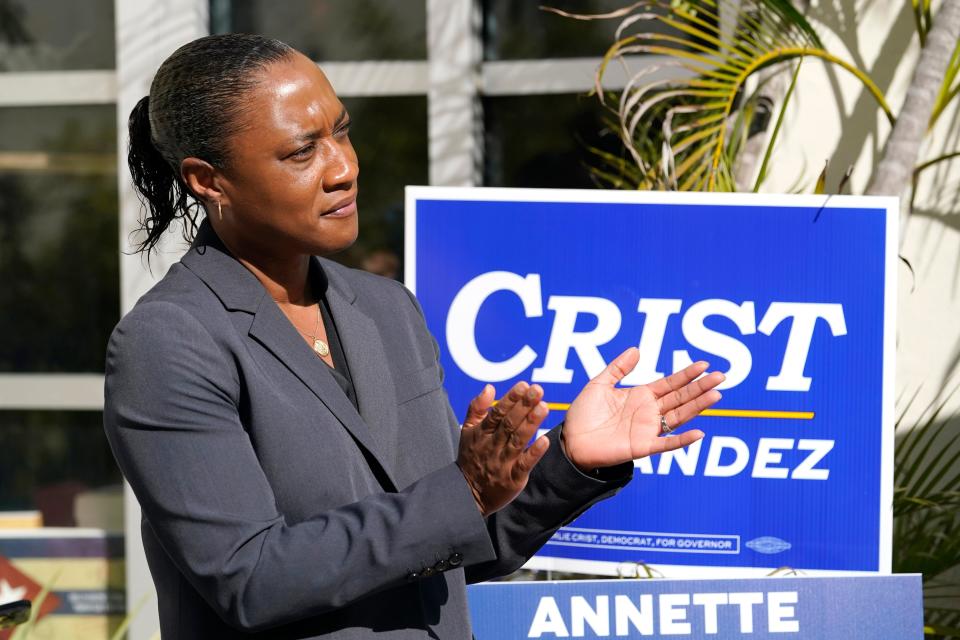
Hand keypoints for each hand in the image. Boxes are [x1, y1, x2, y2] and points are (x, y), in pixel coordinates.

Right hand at [456, 382, 550, 516]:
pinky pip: (524, 464)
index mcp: (482, 433)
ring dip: (531, 424)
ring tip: (544, 407)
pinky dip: (534, 453)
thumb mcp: (467, 431)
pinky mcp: (513, 478)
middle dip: (524, 406)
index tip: (524, 385)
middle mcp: (492, 446)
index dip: (511, 398)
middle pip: (509, 423)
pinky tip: (545, 441)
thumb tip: (489, 387)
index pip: (497, 412)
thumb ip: (477, 408)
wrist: (466, 494)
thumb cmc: (471, 457)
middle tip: (538, 390)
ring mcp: (503, 462)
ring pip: (518, 440)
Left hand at [563, 347, 723, 470]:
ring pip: (679, 416)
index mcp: (641, 396)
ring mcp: (648, 429)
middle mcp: (649, 412)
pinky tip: (698, 433)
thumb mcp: (599, 384)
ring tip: (716, 395)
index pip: (670, 383)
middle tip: (722, 377)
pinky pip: (666, 444)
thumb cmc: (583, 414)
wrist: (571, 441)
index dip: (687, 374)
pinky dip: (682, 440)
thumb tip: (636, 349)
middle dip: (700, 387)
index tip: (705, 365)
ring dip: (698, 406)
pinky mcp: (642, 447)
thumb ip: (618, 368)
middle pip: (681, 397)